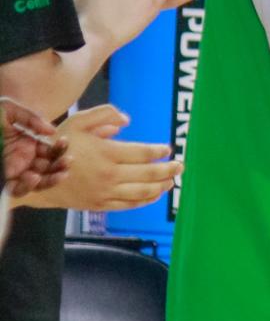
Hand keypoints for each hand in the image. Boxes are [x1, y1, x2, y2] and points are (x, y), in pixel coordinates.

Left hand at [1, 97, 66, 197]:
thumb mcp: (7, 109)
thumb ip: (31, 117)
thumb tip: (52, 131)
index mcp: (26, 142)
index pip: (49, 149)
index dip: (59, 148)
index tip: (64, 142)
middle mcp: (23, 158)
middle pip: (48, 167)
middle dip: (60, 165)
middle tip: (67, 161)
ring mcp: (14, 171)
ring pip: (39, 181)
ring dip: (52, 179)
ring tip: (61, 172)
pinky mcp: (4, 180)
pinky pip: (19, 189)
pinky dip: (29, 186)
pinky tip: (33, 176)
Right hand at [21, 103, 178, 211]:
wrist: (38, 175)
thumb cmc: (60, 144)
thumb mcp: (79, 121)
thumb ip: (105, 115)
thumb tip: (127, 120)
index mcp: (107, 152)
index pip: (143, 153)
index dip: (159, 151)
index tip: (167, 149)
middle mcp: (110, 174)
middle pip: (148, 174)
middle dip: (168, 170)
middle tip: (180, 166)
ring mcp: (106, 192)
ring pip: (142, 192)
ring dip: (161, 187)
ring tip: (171, 181)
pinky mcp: (101, 205)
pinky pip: (129, 205)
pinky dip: (145, 201)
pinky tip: (154, 195)